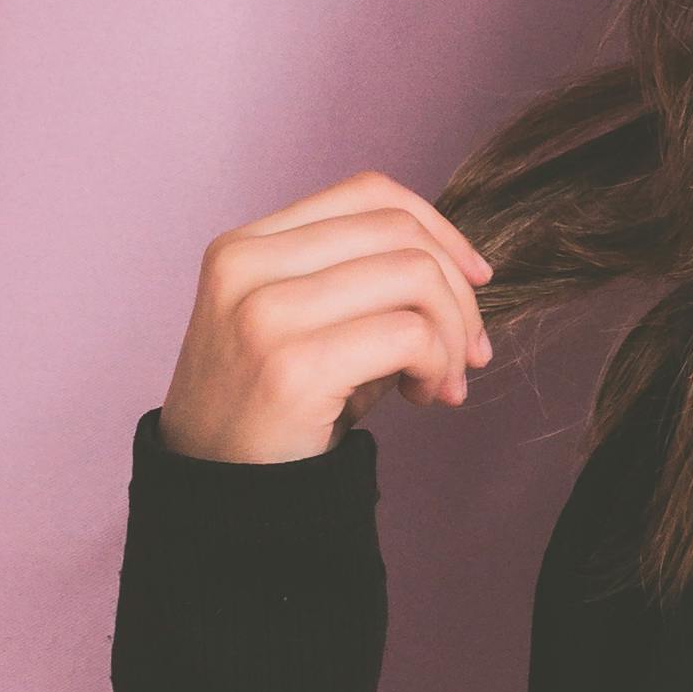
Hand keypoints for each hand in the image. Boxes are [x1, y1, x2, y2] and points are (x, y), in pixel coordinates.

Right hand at [158, 171, 493, 462]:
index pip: (369, 193)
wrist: (216, 498)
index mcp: (245, 246)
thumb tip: (464, 272)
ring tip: (442, 382)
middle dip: (458, 291)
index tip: (476, 279)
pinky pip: (409, 334)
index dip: (440, 228)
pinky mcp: (292, 366)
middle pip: (399, 232)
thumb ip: (363, 282)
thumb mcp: (302, 326)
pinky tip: (425, 396)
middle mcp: (246, 266)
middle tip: (469, 351)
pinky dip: (438, 365)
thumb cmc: (270, 415)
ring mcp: (264, 313)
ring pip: (413, 276)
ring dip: (452, 333)